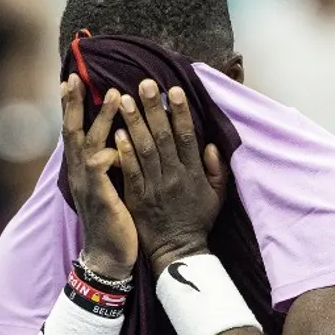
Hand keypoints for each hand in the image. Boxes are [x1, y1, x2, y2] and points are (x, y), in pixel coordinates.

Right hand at [62, 76, 136, 278]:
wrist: (108, 257)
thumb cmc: (113, 222)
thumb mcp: (108, 189)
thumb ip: (108, 165)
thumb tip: (116, 141)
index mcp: (82, 170)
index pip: (74, 132)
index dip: (71, 106)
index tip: (71, 81)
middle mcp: (79, 173)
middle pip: (72, 131)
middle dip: (73, 103)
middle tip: (76, 76)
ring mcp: (87, 184)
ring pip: (89, 142)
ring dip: (102, 118)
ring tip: (115, 94)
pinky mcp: (100, 195)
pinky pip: (102, 165)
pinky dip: (110, 149)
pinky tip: (121, 138)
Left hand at [115, 80, 227, 276]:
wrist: (178, 251)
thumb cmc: (197, 220)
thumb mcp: (217, 195)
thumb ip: (216, 168)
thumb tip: (210, 143)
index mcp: (194, 172)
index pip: (187, 136)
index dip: (180, 112)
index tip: (174, 89)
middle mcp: (174, 175)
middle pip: (163, 136)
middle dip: (153, 108)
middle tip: (144, 83)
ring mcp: (154, 186)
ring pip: (144, 149)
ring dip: (134, 122)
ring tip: (124, 99)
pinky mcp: (137, 197)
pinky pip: (130, 171)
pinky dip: (124, 152)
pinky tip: (117, 132)